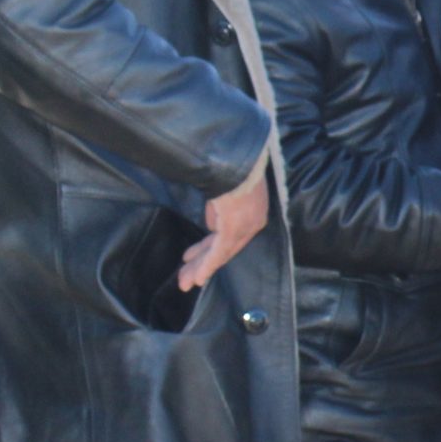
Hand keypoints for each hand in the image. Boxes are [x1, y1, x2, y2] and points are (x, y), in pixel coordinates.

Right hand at [180, 156, 269, 290]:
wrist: (236, 159)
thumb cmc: (231, 167)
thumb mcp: (226, 190)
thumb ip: (220, 210)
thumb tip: (213, 226)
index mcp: (254, 210)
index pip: (232, 236)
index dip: (212, 249)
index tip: (196, 258)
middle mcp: (253, 221)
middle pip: (226, 249)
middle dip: (203, 264)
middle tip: (187, 278)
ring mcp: (245, 226)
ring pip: (220, 254)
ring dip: (200, 268)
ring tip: (185, 282)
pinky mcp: (234, 228)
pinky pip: (219, 252)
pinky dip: (207, 265)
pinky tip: (198, 278)